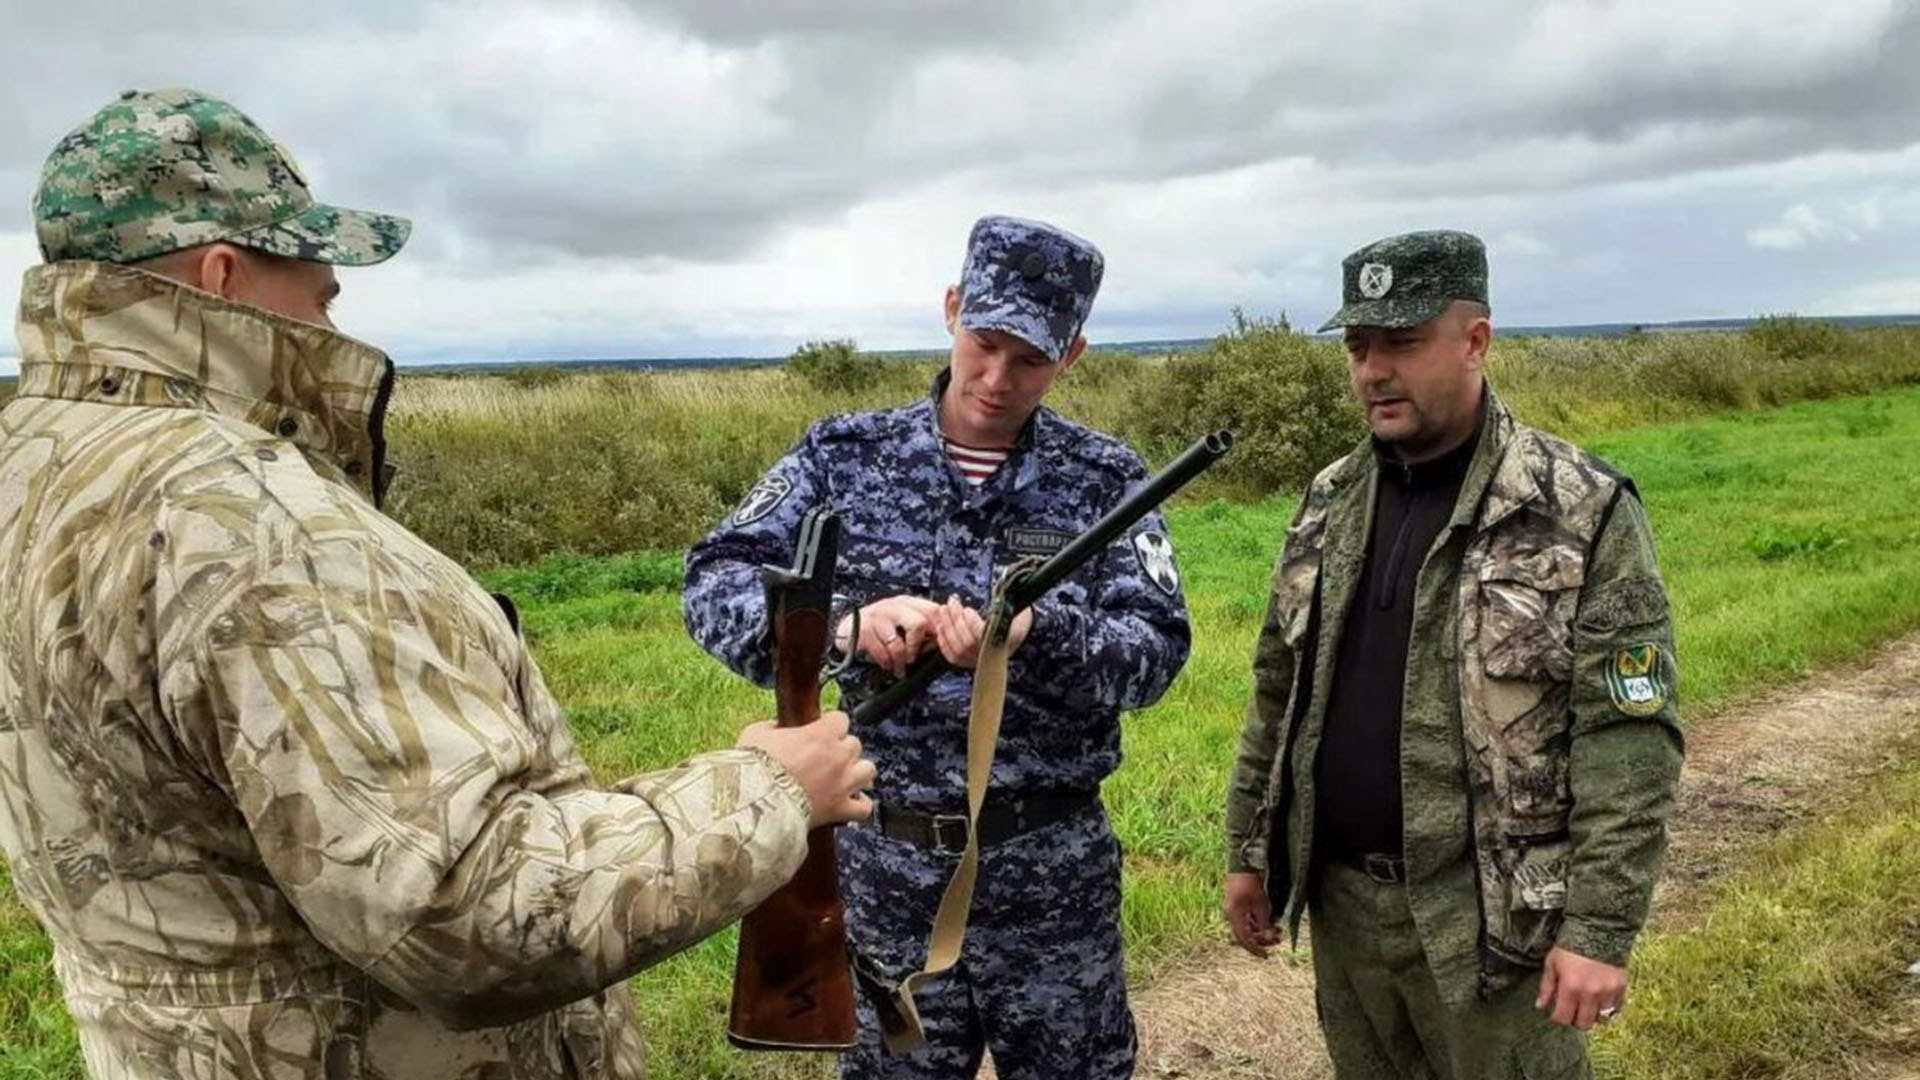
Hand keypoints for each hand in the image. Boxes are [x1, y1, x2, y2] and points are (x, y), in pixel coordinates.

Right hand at [737, 710, 875, 827]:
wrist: (755, 805)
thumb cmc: (754, 769)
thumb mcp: (755, 734)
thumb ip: (772, 727)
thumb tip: (776, 727)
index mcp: (821, 735)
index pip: (840, 718)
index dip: (830, 724)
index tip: (822, 729)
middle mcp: (838, 756)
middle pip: (854, 743)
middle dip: (841, 748)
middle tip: (825, 756)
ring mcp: (843, 784)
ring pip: (868, 770)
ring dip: (857, 772)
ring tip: (843, 777)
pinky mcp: (840, 809)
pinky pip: (864, 807)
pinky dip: (859, 805)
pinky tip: (849, 803)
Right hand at [837, 595, 939, 676]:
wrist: (848, 630)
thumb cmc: (882, 630)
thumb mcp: (902, 624)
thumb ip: (923, 630)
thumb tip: (942, 644)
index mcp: (908, 603)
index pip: (934, 611)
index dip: (940, 630)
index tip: (939, 646)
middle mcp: (893, 606)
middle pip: (918, 624)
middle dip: (918, 646)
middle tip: (914, 658)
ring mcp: (878, 617)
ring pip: (898, 643)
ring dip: (900, 661)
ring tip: (900, 669)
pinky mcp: (864, 631)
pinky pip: (882, 652)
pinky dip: (887, 663)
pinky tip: (887, 665)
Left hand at [926, 595, 1031, 668]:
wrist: (1014, 633)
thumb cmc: (1015, 616)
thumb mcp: (1017, 605)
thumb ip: (1008, 599)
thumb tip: (1001, 586)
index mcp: (1008, 640)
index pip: (983, 637)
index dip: (971, 623)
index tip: (968, 609)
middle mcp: (993, 655)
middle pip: (967, 643)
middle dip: (956, 620)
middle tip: (952, 601)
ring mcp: (980, 661)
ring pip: (958, 650)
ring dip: (948, 626)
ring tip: (944, 608)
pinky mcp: (968, 663)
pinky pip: (952, 657)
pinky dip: (943, 641)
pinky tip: (941, 626)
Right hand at [1223, 872, 1280, 957]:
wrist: (1243, 865)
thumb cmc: (1250, 882)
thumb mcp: (1261, 903)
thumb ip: (1264, 922)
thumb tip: (1269, 938)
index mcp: (1234, 916)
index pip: (1244, 939)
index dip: (1255, 949)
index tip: (1266, 955)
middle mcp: (1232, 915)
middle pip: (1246, 935)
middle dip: (1263, 939)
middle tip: (1278, 939)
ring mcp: (1235, 910)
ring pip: (1248, 927)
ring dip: (1262, 930)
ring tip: (1278, 930)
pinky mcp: (1239, 905)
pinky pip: (1248, 920)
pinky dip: (1259, 923)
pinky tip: (1271, 921)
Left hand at [1536, 946, 1627, 1028]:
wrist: (1598, 930)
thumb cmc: (1570, 946)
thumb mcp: (1552, 963)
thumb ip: (1546, 987)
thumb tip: (1540, 1006)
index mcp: (1570, 987)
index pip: (1563, 1017)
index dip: (1557, 1017)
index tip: (1556, 1012)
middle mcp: (1590, 994)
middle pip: (1583, 1024)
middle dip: (1574, 1019)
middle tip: (1571, 1009)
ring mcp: (1608, 992)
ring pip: (1601, 1020)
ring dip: (1592, 1015)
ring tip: (1586, 1005)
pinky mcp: (1621, 988)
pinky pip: (1616, 1010)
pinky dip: (1608, 1009)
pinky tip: (1600, 1000)